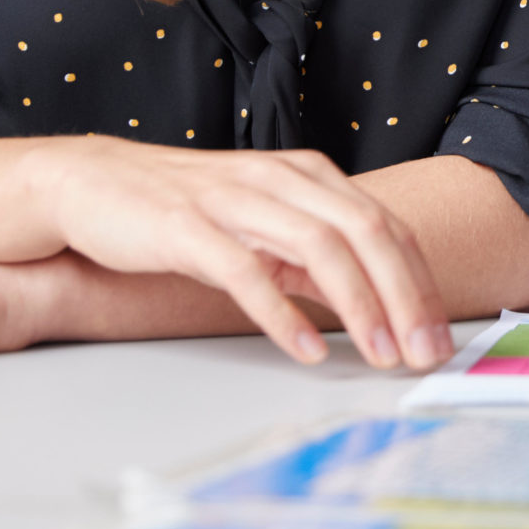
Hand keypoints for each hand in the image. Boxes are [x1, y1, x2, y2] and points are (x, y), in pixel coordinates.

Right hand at [19, 136, 451, 369]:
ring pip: (319, 246)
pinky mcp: (187, 227)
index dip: (419, 280)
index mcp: (306, 176)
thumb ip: (309, 257)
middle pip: (366, 231)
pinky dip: (282, 313)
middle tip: (425, 352)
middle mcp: (280, 179)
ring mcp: (234, 200)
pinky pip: (246, 271)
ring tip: (382, 353)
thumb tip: (364, 299)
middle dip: (406, 295)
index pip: (384, 225)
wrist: (89, 183)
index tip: (439, 333)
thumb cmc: (180, 209)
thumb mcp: (261, 227)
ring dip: (359, 304)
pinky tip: (307, 348)